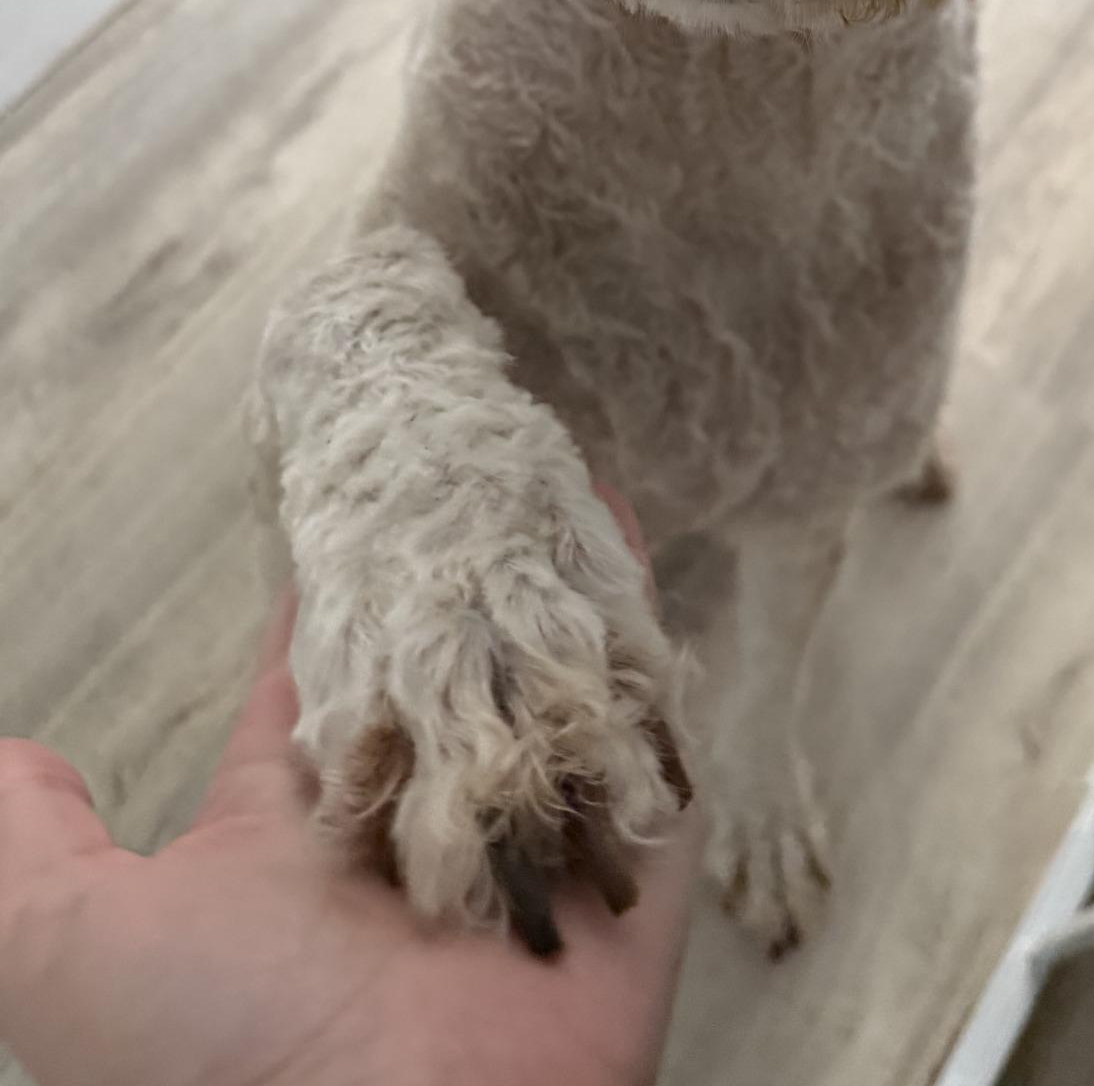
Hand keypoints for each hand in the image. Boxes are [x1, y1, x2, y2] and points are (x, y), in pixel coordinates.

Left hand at [0, 505, 698, 1085]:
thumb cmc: (223, 1060)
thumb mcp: (79, 952)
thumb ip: (31, 857)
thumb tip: (12, 761)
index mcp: (304, 829)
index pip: (324, 675)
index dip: (336, 587)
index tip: (357, 492)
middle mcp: (419, 824)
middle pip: (443, 657)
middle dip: (454, 561)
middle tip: (466, 450)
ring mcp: (531, 843)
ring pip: (546, 681)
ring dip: (549, 582)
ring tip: (546, 466)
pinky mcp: (631, 871)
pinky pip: (648, 740)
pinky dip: (644, 647)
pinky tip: (627, 538)